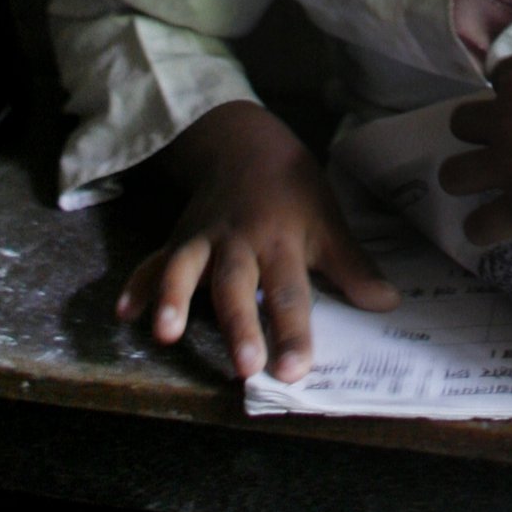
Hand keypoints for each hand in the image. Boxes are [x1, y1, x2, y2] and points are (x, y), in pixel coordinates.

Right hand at [116, 99, 397, 384]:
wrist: (245, 142)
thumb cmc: (292, 188)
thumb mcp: (327, 218)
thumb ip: (352, 266)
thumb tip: (387, 304)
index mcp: (282, 239)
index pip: (291, 291)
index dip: (294, 332)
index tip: (296, 370)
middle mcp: (240, 241)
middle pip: (238, 285)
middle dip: (239, 324)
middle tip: (244, 366)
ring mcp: (204, 240)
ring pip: (186, 268)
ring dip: (173, 297)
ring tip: (164, 333)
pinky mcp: (179, 239)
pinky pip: (154, 261)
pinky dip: (138, 283)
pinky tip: (124, 310)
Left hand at [436, 55, 511, 250]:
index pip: (497, 78)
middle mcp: (505, 120)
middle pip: (461, 124)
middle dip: (479, 132)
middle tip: (505, 141)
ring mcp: (509, 166)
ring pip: (452, 175)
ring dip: (468, 176)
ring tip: (489, 182)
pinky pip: (479, 227)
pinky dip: (483, 228)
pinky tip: (496, 224)